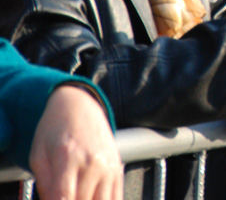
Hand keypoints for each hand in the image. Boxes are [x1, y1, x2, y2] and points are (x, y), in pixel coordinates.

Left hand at [30, 85, 122, 199]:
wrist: (79, 106)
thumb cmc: (55, 129)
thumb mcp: (38, 155)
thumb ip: (44, 185)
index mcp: (68, 158)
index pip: (63, 198)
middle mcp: (93, 163)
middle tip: (63, 195)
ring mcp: (108, 167)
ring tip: (77, 195)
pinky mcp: (117, 170)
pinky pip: (116, 197)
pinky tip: (92, 197)